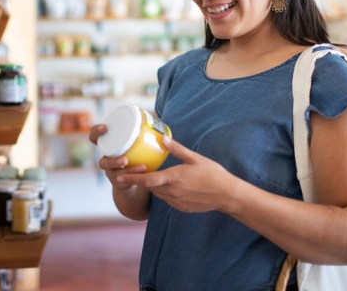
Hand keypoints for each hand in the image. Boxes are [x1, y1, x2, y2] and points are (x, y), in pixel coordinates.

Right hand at [90, 124, 146, 192]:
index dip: (96, 132)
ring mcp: (110, 172)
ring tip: (141, 167)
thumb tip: (154, 117)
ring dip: (127, 171)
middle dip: (113, 161)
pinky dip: (133, 177)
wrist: (132, 179)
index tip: (105, 127)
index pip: (94, 137)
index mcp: (108, 146)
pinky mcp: (118, 182)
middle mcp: (106, 159)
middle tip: (125, 159)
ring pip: (114, 174)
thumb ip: (140, 131)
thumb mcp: (133, 142)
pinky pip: (123, 182)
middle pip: (103, 162)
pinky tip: (143, 174)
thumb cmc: (133, 155)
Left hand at [116, 136, 235, 212]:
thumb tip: (163, 138)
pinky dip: (164, 193)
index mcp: (174, 178)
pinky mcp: (182, 208)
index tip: (119, 176)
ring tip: (148, 177)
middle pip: (149, 187)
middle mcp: (172, 192)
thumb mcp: (195, 158)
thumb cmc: (213, 174)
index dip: (132, 178)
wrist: (227, 195)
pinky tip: (169, 186)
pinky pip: (168, 200)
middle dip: (140, 181)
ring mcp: (177, 202)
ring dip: (152, 187)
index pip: (147, 179)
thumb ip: (177, 149)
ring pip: (158, 194)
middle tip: (129, 173)